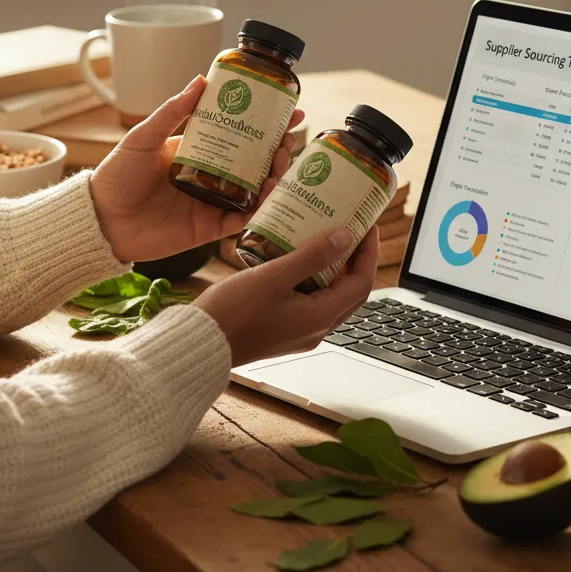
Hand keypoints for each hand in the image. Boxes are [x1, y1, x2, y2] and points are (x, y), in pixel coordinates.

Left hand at [89, 75, 303, 263]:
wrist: (101, 219)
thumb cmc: (117, 175)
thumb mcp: (144, 136)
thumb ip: (172, 112)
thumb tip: (200, 80)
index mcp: (198, 150)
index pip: (240, 134)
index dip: (266, 124)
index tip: (290, 112)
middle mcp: (210, 176)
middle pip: (254, 162)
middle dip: (277, 150)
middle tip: (288, 140)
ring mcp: (212, 202)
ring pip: (254, 190)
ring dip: (274, 177)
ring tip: (281, 164)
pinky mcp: (209, 228)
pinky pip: (241, 219)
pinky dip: (258, 209)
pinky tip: (269, 196)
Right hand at [194, 227, 379, 365]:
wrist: (201, 345)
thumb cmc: (233, 313)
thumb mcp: (274, 276)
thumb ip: (311, 256)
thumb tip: (345, 237)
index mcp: (320, 317)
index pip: (361, 283)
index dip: (368, 253)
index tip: (367, 226)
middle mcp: (316, 329)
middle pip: (350, 291)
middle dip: (356, 260)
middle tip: (353, 229)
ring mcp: (300, 332)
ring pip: (331, 297)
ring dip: (335, 269)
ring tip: (327, 238)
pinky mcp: (284, 331)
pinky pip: (311, 302)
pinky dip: (314, 279)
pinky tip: (298, 260)